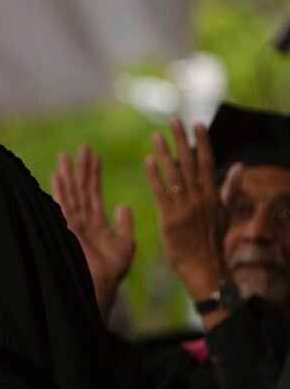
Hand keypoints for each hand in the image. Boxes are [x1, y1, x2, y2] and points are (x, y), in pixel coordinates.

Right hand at [51, 145, 134, 319]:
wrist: (100, 287)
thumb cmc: (112, 273)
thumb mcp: (125, 245)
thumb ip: (124, 224)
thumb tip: (123, 205)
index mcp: (96, 223)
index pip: (93, 193)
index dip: (94, 174)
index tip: (94, 155)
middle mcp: (82, 221)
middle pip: (80, 189)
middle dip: (81, 169)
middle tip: (82, 147)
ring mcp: (73, 224)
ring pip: (71, 193)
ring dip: (69, 175)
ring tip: (66, 155)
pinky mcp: (67, 228)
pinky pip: (63, 204)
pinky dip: (60, 190)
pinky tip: (57, 175)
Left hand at [145, 119, 232, 301]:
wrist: (204, 267)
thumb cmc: (213, 240)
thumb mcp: (226, 213)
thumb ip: (230, 188)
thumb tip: (239, 165)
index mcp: (213, 195)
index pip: (207, 162)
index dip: (201, 141)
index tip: (196, 123)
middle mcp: (200, 198)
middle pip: (189, 163)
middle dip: (181, 140)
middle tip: (172, 121)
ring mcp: (184, 208)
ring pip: (173, 175)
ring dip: (164, 154)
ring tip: (155, 136)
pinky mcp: (169, 218)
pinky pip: (161, 193)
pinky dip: (155, 176)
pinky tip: (148, 161)